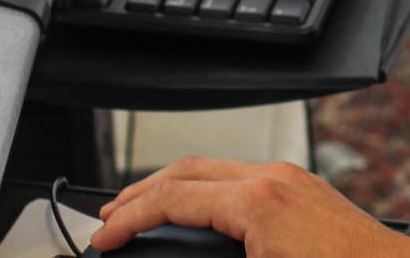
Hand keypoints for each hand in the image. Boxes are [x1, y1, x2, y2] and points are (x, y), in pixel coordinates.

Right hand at [91, 158, 409, 256]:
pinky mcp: (305, 190)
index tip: (104, 238)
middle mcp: (273, 178)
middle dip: (141, 194)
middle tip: (110, 220)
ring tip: (145, 215)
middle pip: (186, 172)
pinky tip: (200, 217)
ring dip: (174, 191)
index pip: (172, 200)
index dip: (129, 220)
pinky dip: (208, 194)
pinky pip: (242, 179)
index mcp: (256, 201)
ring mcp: (291, 180)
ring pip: (214, 170)